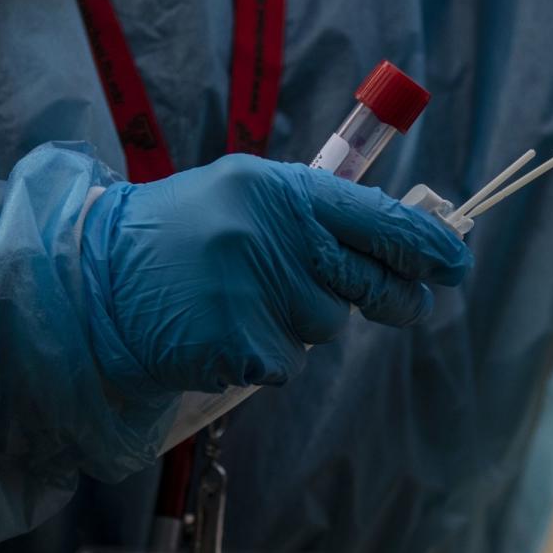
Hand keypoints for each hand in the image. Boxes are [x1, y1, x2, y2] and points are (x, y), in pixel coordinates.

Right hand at [80, 154, 471, 392]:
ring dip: (300, 322)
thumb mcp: (245, 195)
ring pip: (324, 325)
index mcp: (279, 189)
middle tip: (411, 304)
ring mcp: (255, 292)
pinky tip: (222, 331)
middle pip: (366, 280)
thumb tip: (399, 239)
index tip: (457, 261)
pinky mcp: (238, 344)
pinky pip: (285, 364)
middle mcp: (273, 235)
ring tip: (242, 299)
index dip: (426, 243)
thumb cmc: (180, 234)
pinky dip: (262, 357)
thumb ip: (315, 213)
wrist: (94, 280)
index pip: (377, 217)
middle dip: (396, 296)